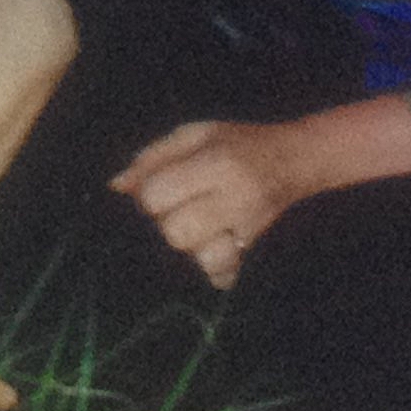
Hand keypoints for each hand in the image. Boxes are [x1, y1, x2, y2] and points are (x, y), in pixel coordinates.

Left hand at [109, 119, 309, 288]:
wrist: (294, 160)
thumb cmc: (236, 143)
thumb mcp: (194, 134)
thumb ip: (152, 158)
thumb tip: (116, 186)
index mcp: (216, 164)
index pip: (158, 195)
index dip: (149, 193)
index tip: (161, 185)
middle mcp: (235, 200)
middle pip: (175, 232)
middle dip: (167, 221)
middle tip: (181, 206)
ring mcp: (249, 230)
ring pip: (199, 258)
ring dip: (190, 245)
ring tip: (198, 225)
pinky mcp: (255, 250)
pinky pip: (222, 275)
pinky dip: (212, 267)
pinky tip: (213, 246)